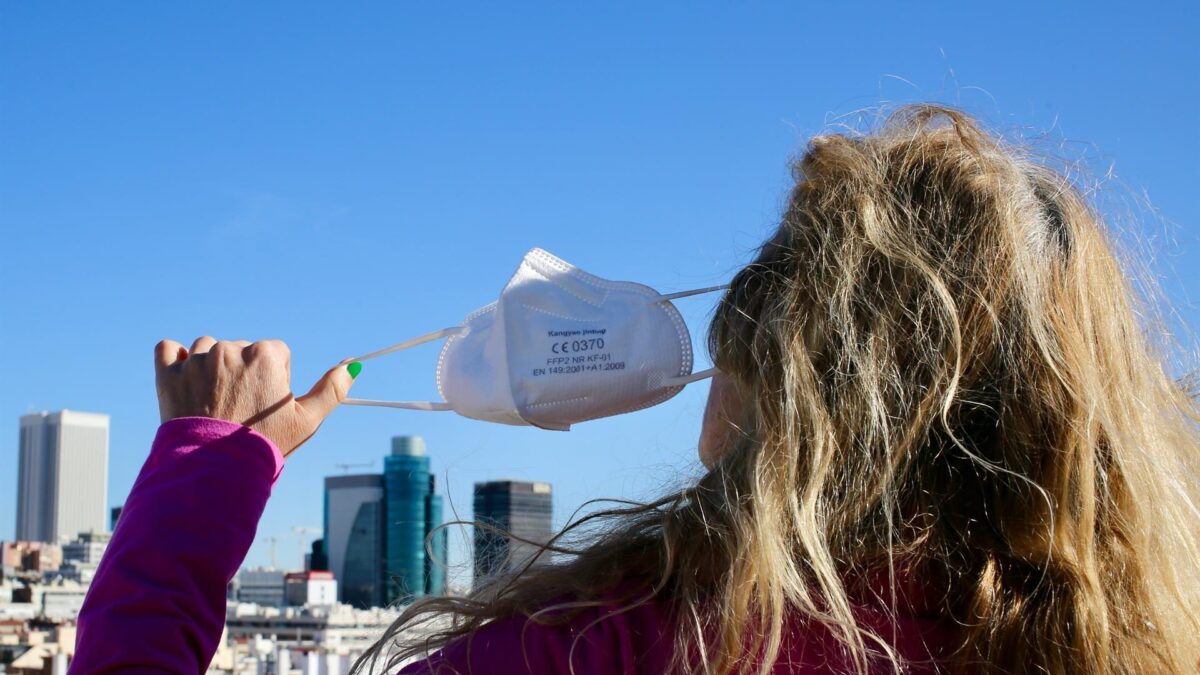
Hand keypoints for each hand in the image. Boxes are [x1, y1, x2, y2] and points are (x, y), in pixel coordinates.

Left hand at [154, 336, 356, 456]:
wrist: (215, 470)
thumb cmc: (265, 444)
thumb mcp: (307, 420)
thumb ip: (332, 390)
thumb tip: (353, 366)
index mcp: (265, 354)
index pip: (275, 353)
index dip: (275, 379)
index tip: (267, 404)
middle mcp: (230, 349)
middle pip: (241, 349)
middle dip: (243, 373)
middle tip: (241, 409)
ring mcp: (196, 360)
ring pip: (207, 348)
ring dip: (210, 366)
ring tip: (214, 401)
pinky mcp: (168, 373)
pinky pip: (168, 348)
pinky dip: (175, 359)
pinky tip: (185, 378)